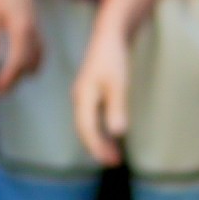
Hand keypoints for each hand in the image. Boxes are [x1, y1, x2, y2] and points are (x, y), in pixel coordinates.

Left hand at [0, 0, 42, 93]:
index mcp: (20, 29)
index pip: (17, 62)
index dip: (7, 78)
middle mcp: (32, 33)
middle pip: (28, 65)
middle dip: (14, 80)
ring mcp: (37, 31)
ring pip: (37, 60)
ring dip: (24, 73)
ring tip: (8, 79)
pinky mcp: (37, 29)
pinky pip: (39, 52)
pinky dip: (31, 63)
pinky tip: (22, 66)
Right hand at [70, 30, 131, 167]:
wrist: (109, 37)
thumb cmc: (114, 58)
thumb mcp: (118, 83)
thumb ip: (117, 107)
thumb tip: (117, 132)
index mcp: (82, 97)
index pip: (86, 129)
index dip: (97, 147)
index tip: (109, 160)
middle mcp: (79, 98)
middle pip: (84, 130)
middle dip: (97, 148)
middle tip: (114, 163)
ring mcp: (84, 96)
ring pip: (87, 125)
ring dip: (99, 141)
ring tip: (114, 156)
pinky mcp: (90, 93)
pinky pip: (91, 118)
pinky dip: (100, 130)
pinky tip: (112, 137)